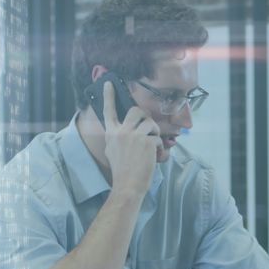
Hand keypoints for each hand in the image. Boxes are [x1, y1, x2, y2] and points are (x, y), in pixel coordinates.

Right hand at [102, 81, 160, 198]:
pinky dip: (159, 147)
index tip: (109, 82)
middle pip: (136, 111)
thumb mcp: (112, 151)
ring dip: (155, 132)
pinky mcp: (147, 141)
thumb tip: (123, 130)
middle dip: (145, 117)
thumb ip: (116, 138)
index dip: (109, 95)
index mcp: (111, 134)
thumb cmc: (122, 171)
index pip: (108, 110)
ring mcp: (134, 135)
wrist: (127, 185)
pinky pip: (157, 137)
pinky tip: (155, 156)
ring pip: (150, 123)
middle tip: (148, 128)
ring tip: (153, 144)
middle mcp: (121, 131)